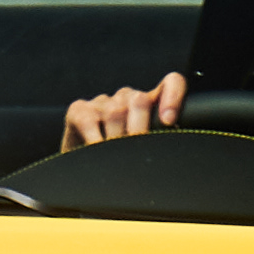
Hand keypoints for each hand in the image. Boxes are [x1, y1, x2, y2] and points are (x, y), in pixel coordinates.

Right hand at [56, 70, 186, 150]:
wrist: (82, 171)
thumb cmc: (120, 163)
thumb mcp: (146, 154)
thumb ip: (159, 143)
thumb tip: (170, 150)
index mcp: (152, 105)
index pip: (172, 83)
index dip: (174, 96)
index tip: (169, 122)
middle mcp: (128, 98)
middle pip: (140, 100)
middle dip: (139, 130)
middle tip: (136, 153)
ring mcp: (103, 102)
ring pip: (116, 112)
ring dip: (116, 139)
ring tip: (116, 158)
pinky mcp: (79, 109)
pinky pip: (89, 121)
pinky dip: (95, 140)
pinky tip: (98, 151)